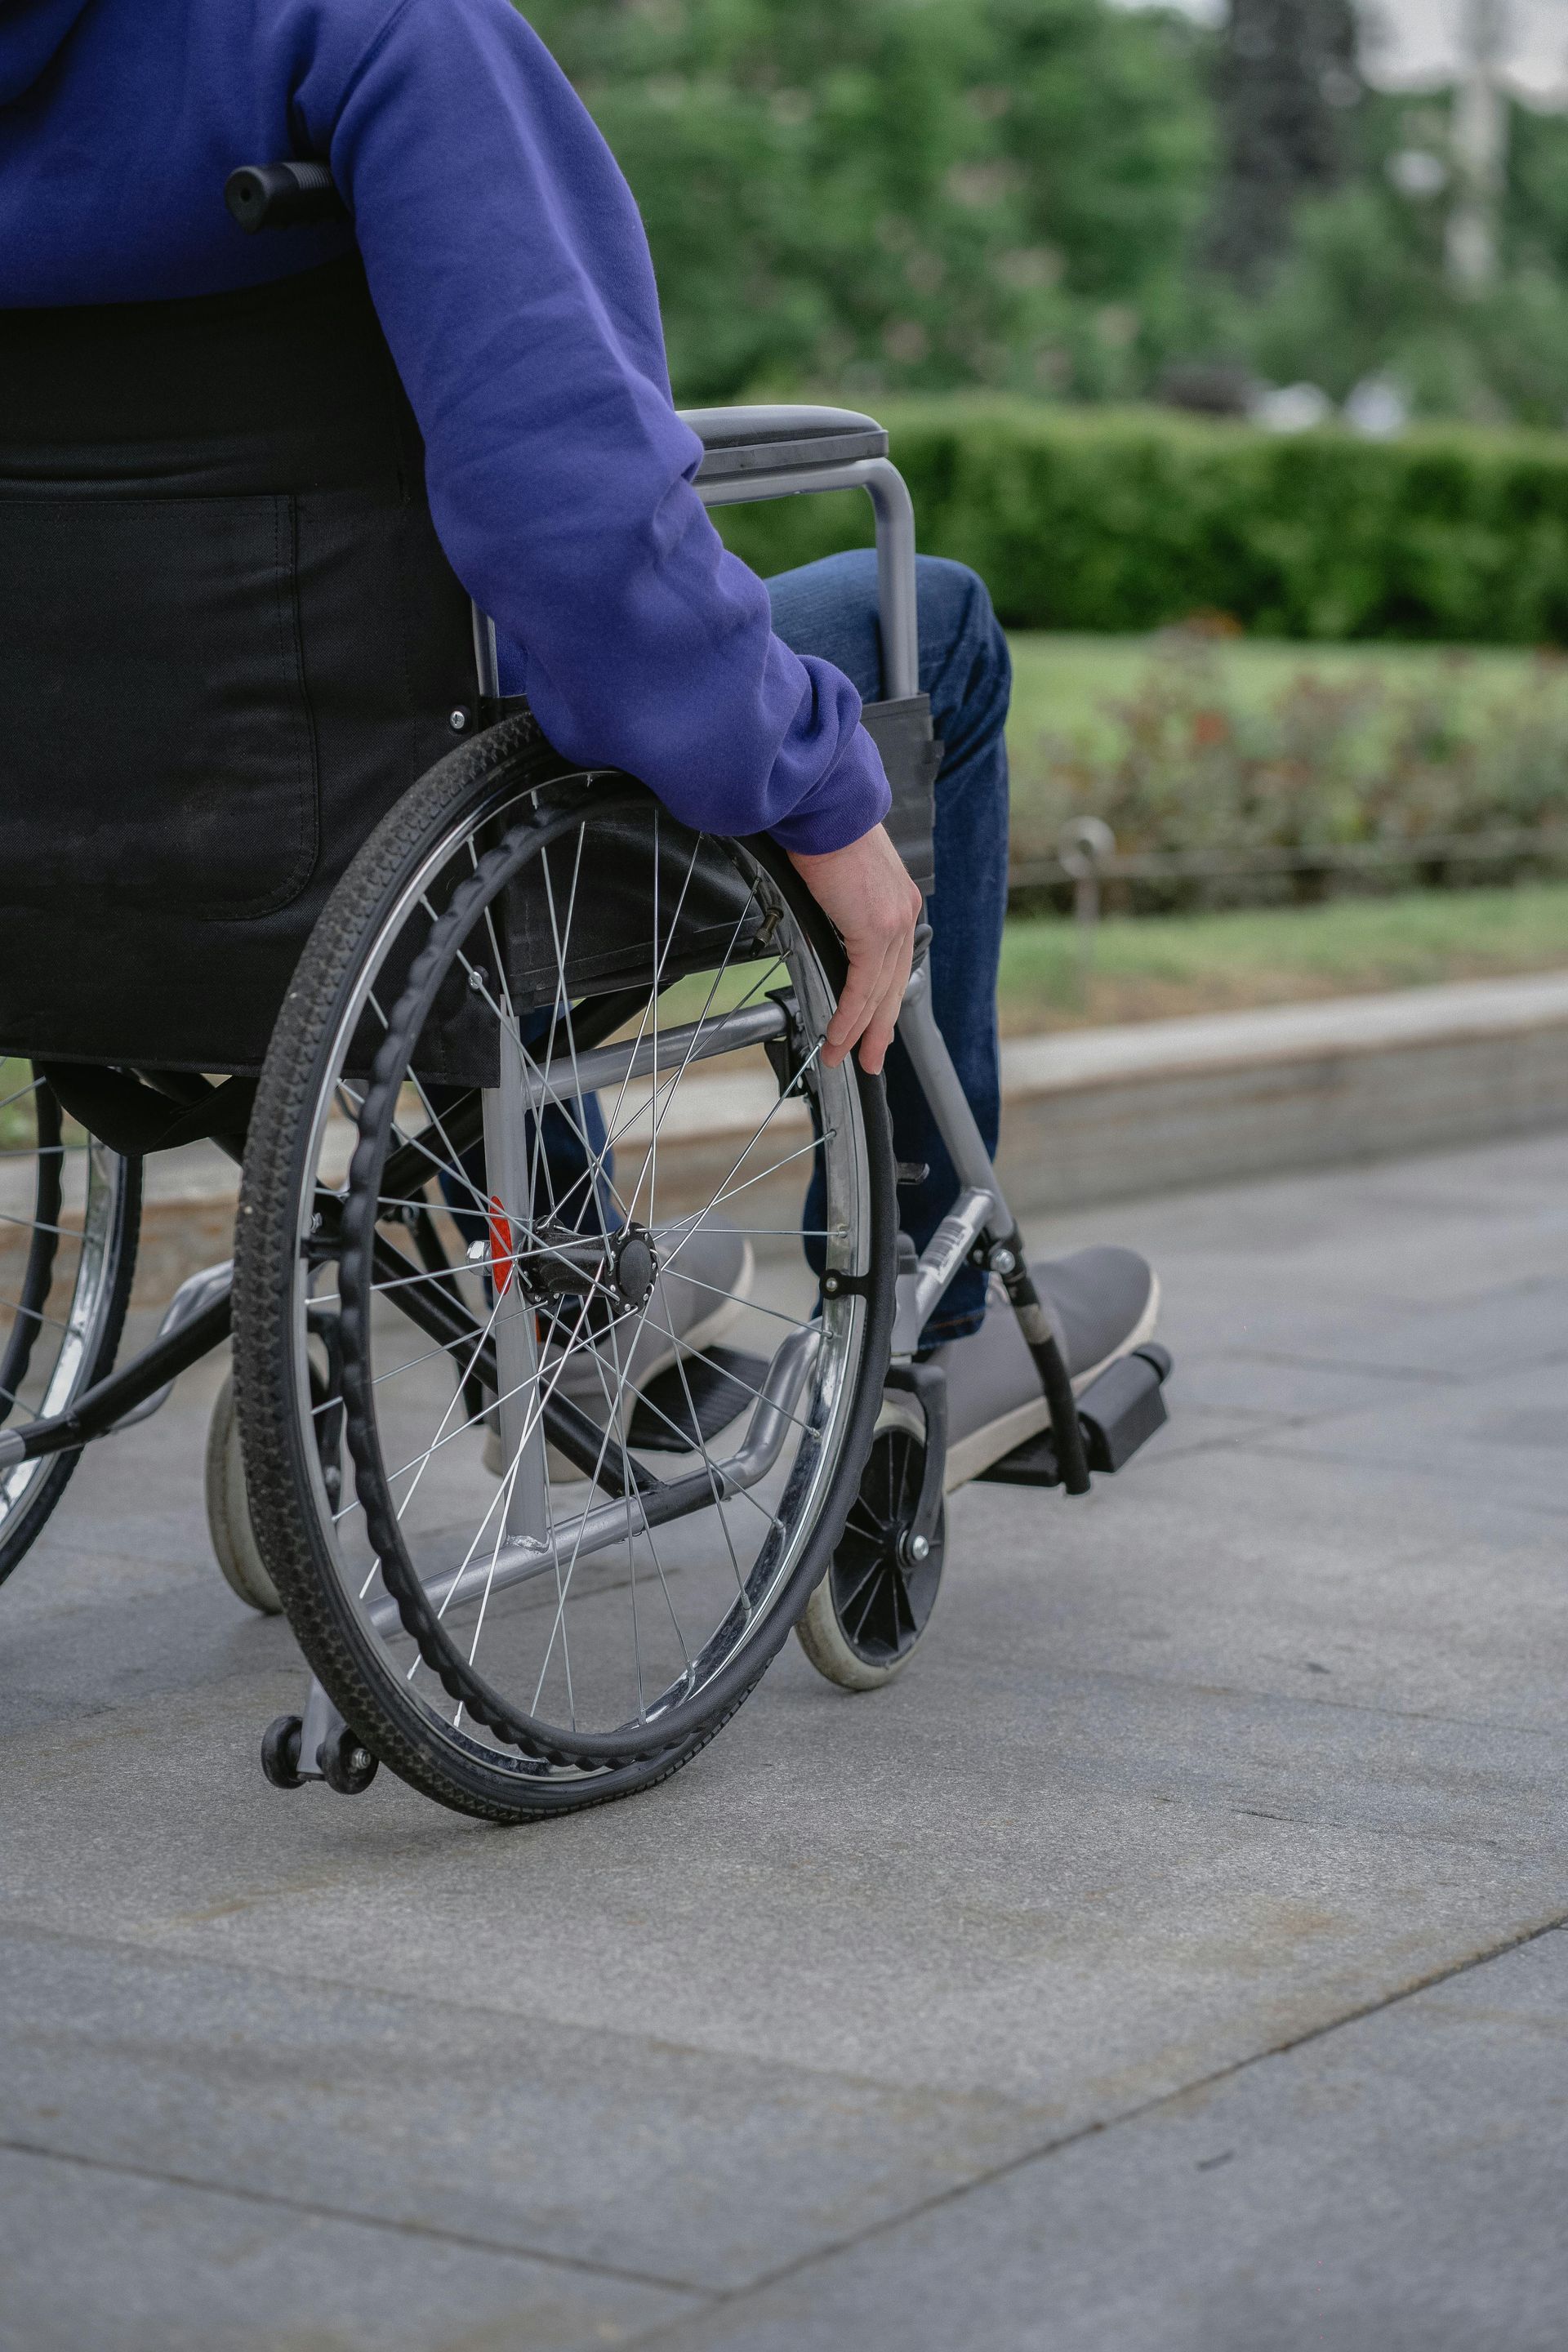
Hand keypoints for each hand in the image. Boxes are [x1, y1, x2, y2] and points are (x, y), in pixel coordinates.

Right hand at [787, 825, 922, 1076]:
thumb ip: (838, 903)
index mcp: (898, 900)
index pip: (892, 962)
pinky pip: (862, 986)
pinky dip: (848, 1015)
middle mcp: (903, 913)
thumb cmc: (821, 829)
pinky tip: (837, 1035)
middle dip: (878, 1027)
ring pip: (878, 992)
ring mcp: (893, 922)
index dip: (881, 999)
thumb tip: (821, 918)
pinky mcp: (875, 929)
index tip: (871, 1023)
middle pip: (892, 985)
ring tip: (841, 1057)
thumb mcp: (837, 874)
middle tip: (867, 1058)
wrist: (824, 806)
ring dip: (857, 1030)